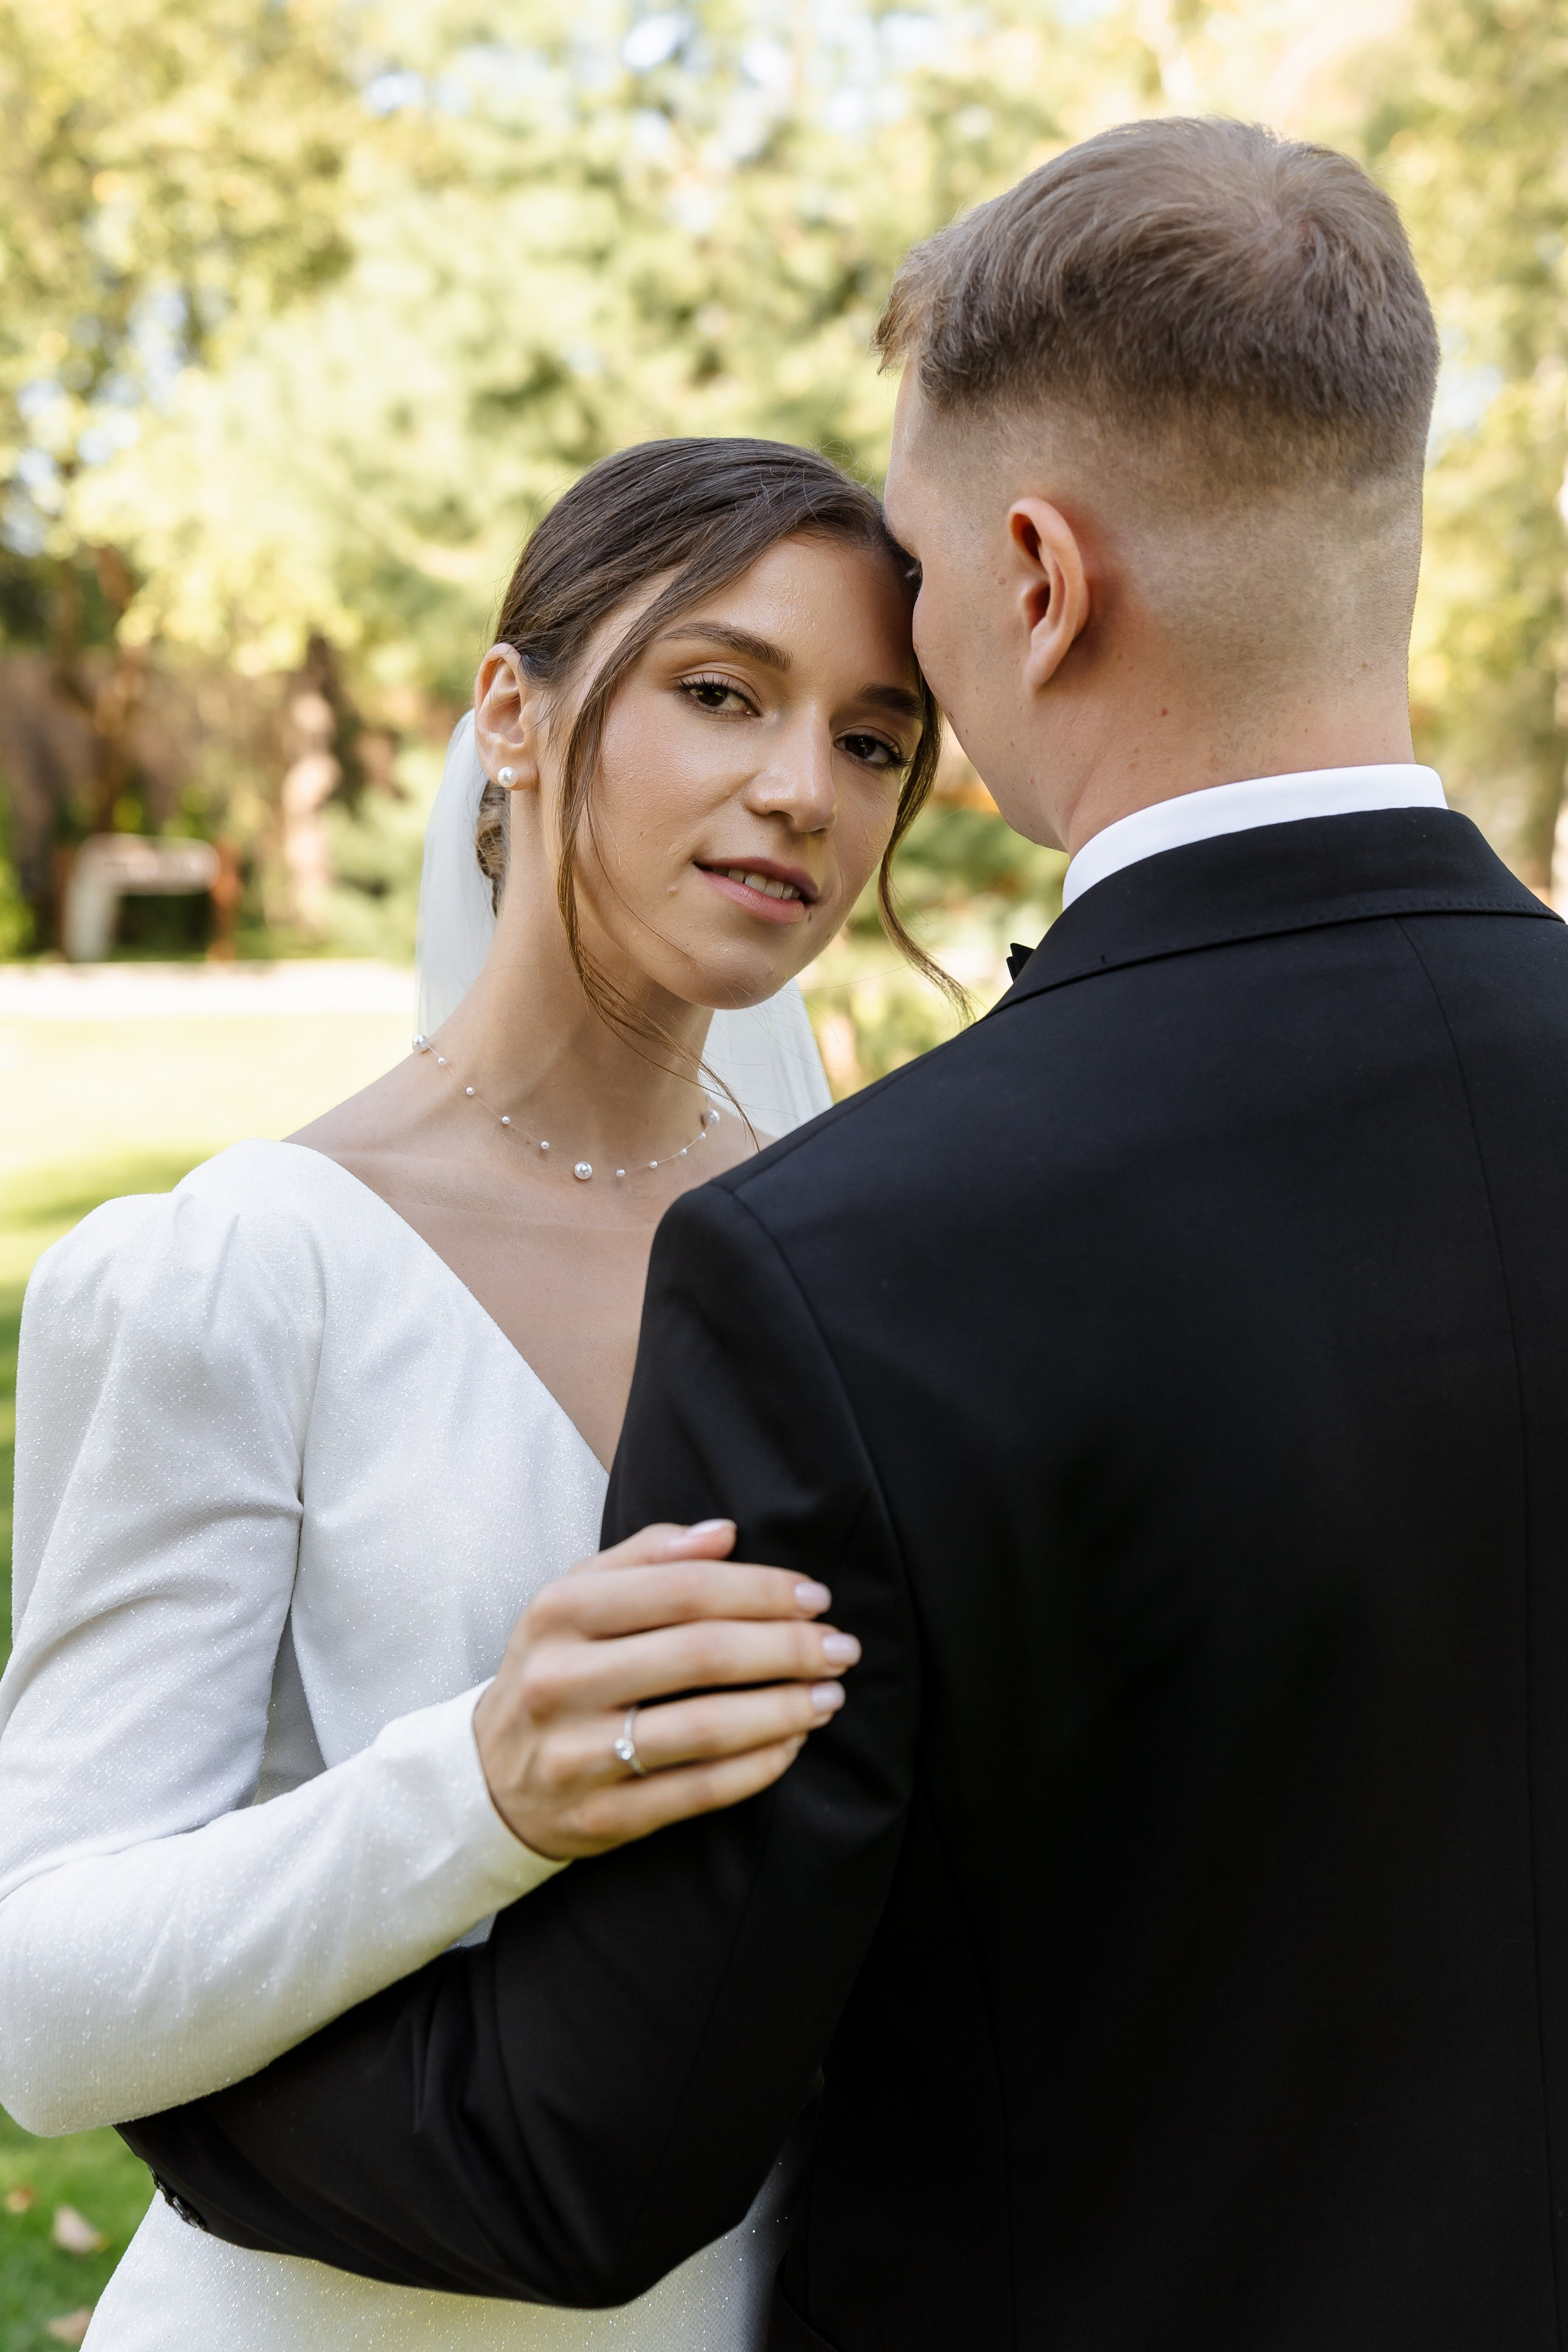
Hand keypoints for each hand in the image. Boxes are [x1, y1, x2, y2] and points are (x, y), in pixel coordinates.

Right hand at [472, 1519, 857, 1859]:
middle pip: (702, 1655)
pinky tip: (793, 1743)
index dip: (761, 1590)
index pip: (683, 1589)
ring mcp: (576, 1754)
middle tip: (841, 1647)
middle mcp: (561, 1680)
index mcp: (559, 1612)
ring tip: (830, 1695)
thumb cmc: (556, 1667)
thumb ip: (648, 1554)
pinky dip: (759, 1766)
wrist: (488, 1778)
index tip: (816, 1596)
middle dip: (788, 1648)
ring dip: (785, 1709)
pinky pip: (698, 1791)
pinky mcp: (599, 1817)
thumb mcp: (576, 1598)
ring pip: (706, 1728)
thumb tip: (725, 1532)